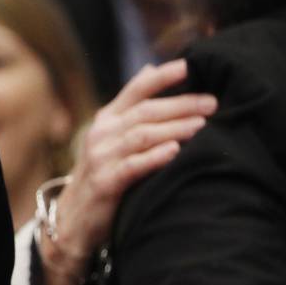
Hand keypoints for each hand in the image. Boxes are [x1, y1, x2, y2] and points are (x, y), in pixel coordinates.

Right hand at [45, 59, 216, 274]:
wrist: (73, 219)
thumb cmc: (102, 173)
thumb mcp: (111, 136)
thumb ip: (131, 107)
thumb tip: (150, 67)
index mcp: (107, 119)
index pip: (136, 89)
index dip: (162, 76)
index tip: (190, 66)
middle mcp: (102, 134)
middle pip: (145, 111)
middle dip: (181, 104)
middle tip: (212, 103)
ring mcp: (101, 158)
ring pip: (142, 136)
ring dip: (174, 128)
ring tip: (202, 125)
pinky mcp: (105, 183)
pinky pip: (132, 166)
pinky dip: (154, 157)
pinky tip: (175, 151)